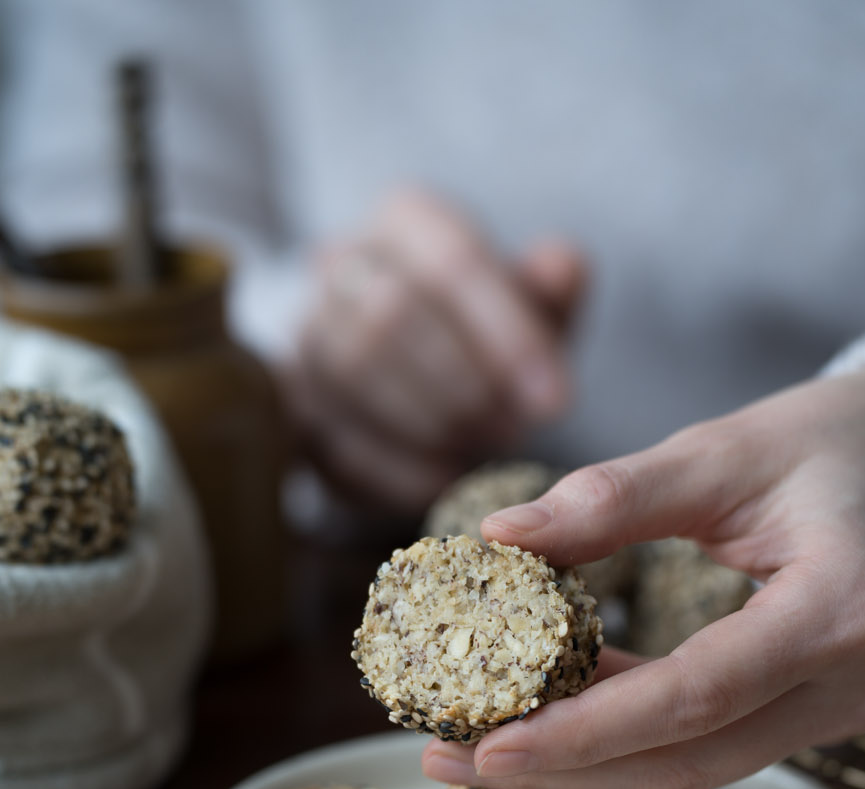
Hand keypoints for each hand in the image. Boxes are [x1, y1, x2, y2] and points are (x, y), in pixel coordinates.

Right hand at [290, 188, 587, 514]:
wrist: (413, 375)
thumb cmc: (484, 335)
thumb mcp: (532, 307)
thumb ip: (552, 289)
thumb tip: (562, 267)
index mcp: (406, 222)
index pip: (451, 261)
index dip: (508, 336)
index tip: (557, 403)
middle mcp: (340, 264)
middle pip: (391, 314)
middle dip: (464, 384)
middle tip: (514, 431)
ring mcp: (305, 336)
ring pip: (352, 374)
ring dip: (431, 424)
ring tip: (483, 449)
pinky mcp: (292, 410)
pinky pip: (333, 440)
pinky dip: (400, 471)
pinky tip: (447, 480)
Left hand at [422, 371, 864, 788]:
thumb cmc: (839, 443)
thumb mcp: (732, 452)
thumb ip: (617, 497)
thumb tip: (499, 535)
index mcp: (834, 612)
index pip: (693, 697)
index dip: (585, 731)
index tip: (488, 746)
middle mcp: (844, 684)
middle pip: (685, 762)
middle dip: (560, 770)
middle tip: (451, 758)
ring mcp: (833, 710)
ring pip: (695, 766)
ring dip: (584, 762)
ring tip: (480, 743)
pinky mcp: (810, 711)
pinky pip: (710, 742)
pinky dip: (627, 733)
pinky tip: (554, 706)